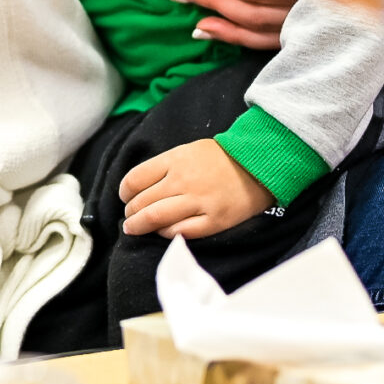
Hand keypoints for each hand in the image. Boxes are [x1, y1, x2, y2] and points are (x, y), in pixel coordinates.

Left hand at [119, 139, 276, 239]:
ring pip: (155, 218)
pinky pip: (179, 232)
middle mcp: (183, 181)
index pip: (135, 180)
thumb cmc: (220, 158)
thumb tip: (138, 188)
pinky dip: (165, 233)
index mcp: (175, 160)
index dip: (124, 192)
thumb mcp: (188, 151)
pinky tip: (163, 231)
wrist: (259, 164)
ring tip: (134, 228)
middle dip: (130, 213)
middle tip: (129, 218)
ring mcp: (198, 202)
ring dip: (139, 226)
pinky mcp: (213, 221)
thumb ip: (164, 167)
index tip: (125, 197)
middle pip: (141, 202)